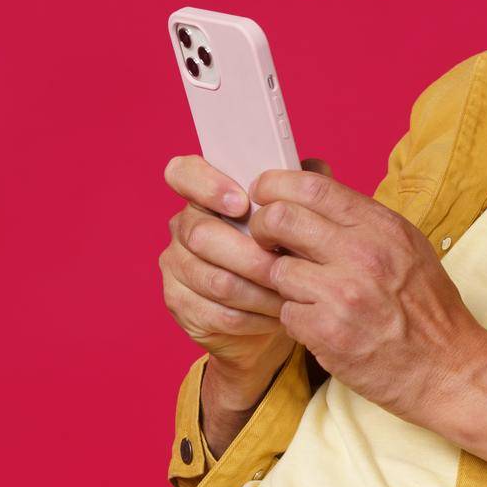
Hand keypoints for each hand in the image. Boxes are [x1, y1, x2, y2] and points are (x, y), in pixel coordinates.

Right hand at [159, 154, 333, 379]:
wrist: (269, 309)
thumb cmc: (282, 248)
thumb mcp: (293, 214)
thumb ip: (298, 187)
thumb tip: (311, 170)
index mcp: (204, 194)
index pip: (183, 173)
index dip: (207, 185)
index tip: (241, 203)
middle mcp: (183, 226)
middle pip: (201, 235)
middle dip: (250, 253)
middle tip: (285, 263)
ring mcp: (176, 266)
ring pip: (215, 280)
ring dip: (260, 289)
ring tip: (292, 291)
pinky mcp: (181, 305)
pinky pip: (219, 313)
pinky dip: (255, 316)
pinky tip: (278, 313)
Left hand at [245, 168, 486, 424]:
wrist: (448, 367)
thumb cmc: (426, 306)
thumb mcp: (406, 246)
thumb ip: (361, 219)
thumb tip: (311, 186)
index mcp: (382, 226)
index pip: (312, 186)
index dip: (276, 184)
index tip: (265, 193)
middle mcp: (363, 253)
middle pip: (281, 218)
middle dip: (263, 227)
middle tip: (267, 239)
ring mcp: (344, 293)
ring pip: (277, 270)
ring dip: (282, 281)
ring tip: (305, 292)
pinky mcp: (328, 333)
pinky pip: (286, 313)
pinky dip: (296, 319)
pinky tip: (319, 323)